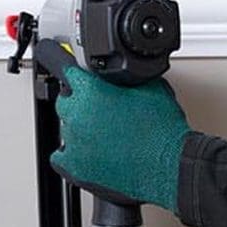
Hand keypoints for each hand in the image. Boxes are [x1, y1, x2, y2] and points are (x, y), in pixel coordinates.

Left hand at [37, 43, 192, 209]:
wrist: (170, 166)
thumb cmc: (163, 131)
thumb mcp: (151, 87)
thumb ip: (127, 76)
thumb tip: (122, 73)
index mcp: (91, 92)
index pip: (65, 69)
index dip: (66, 64)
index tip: (57, 57)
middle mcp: (78, 117)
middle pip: (65, 100)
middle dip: (79, 98)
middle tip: (99, 104)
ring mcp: (75, 144)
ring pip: (65, 127)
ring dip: (80, 125)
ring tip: (103, 130)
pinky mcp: (77, 169)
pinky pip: (61, 156)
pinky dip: (71, 152)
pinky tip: (86, 148)